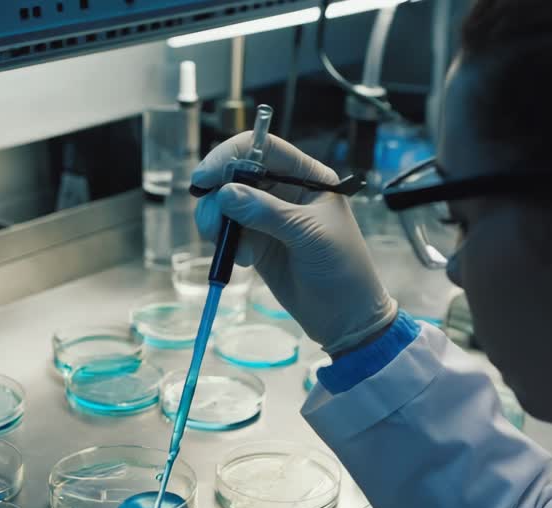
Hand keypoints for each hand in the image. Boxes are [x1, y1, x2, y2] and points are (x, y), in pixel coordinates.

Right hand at [192, 133, 397, 354]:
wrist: (346, 317)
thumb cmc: (342, 269)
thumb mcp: (308, 235)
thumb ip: (266, 212)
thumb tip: (225, 194)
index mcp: (307, 177)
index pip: (263, 148)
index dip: (231, 155)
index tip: (205, 178)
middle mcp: (285, 191)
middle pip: (236, 173)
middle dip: (217, 194)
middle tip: (213, 224)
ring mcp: (267, 218)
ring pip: (225, 203)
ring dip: (217, 221)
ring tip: (229, 247)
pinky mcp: (256, 243)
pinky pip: (227, 231)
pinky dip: (225, 243)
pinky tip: (244, 261)